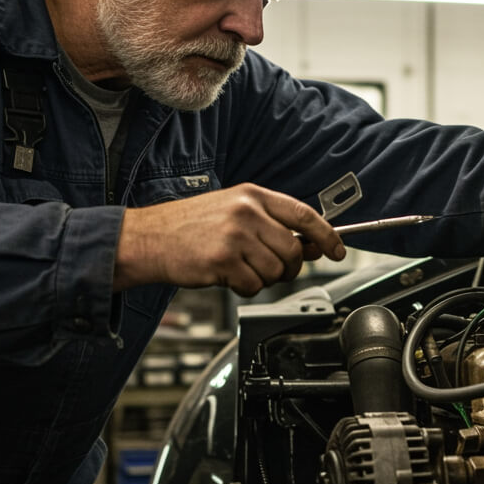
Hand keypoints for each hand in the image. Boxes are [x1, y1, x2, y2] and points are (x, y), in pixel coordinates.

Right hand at [114, 184, 345, 295]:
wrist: (146, 238)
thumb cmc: (188, 227)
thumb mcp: (232, 212)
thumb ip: (271, 225)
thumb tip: (310, 245)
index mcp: (252, 195)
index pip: (304, 215)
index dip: (326, 236)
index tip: (337, 251)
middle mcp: (246, 212)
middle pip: (293, 250)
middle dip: (289, 268)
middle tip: (273, 270)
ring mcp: (235, 236)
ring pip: (275, 271)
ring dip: (263, 279)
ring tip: (239, 269)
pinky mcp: (223, 260)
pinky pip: (253, 285)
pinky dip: (244, 288)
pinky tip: (226, 276)